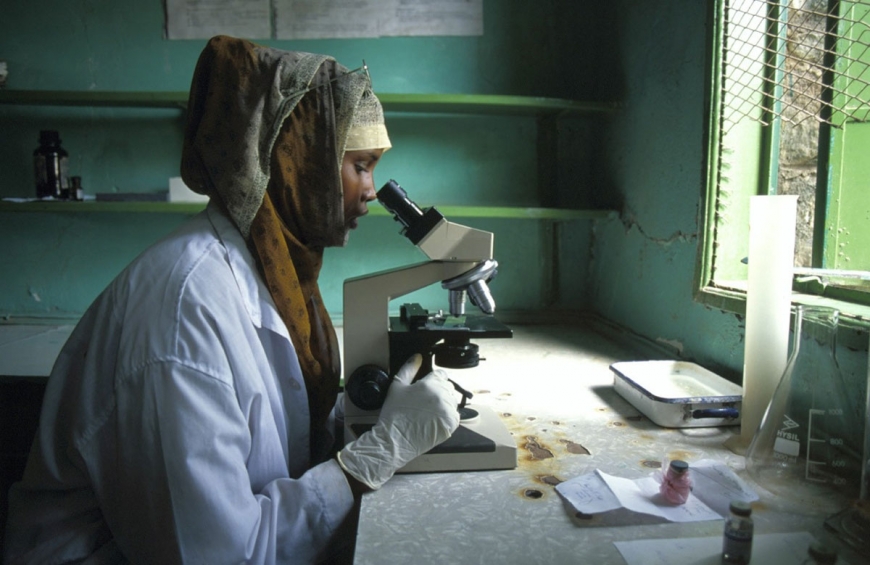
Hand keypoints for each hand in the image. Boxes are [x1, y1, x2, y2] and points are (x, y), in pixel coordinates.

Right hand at [338, 354, 459, 489]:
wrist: (395, 440)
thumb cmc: (394, 414)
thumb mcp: (397, 387)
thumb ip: (408, 369)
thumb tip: (417, 357)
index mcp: (430, 384)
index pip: (441, 375)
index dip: (434, 380)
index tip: (427, 388)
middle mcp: (442, 395)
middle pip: (448, 387)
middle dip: (439, 392)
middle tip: (424, 403)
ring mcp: (448, 410)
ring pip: (452, 402)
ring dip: (443, 404)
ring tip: (427, 414)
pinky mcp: (452, 424)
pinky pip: (455, 416)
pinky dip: (447, 417)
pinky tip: (432, 421)